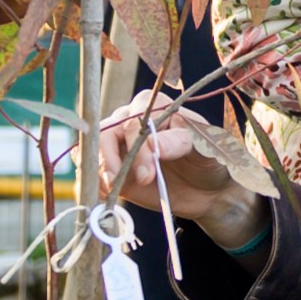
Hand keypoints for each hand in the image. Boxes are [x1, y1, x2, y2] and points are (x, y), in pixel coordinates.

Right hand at [100, 90, 267, 247]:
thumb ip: (180, 141)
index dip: (136, 147)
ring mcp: (119, 145)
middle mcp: (131, 121)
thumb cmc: (209, 160)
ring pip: (93, 150)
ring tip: (117, 187)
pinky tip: (112, 192)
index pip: (132, 121)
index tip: (148, 173)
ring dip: (101, 170)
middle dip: (114, 160)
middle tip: (131, 182)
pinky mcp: (113, 167)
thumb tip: (150, 142)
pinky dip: (96, 181)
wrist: (208, 191)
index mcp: (155, 108)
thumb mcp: (204, 148)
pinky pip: (91, 170)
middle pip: (105, 133)